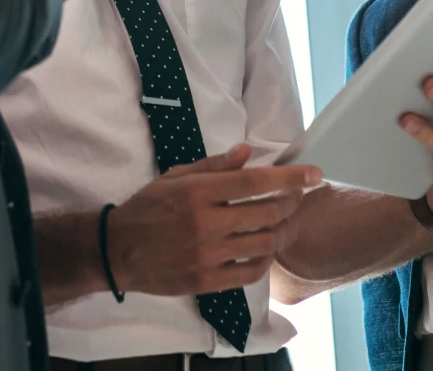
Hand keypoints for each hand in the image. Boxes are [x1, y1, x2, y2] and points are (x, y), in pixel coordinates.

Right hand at [107, 143, 322, 295]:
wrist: (118, 251)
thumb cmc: (147, 209)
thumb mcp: (175, 177)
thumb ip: (213, 166)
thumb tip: (247, 152)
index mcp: (198, 192)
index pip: (254, 182)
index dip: (289, 178)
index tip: (314, 174)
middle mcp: (206, 223)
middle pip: (266, 212)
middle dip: (290, 202)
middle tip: (296, 198)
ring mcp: (207, 255)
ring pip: (263, 243)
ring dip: (279, 231)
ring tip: (280, 222)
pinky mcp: (206, 281)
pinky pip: (250, 272)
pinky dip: (263, 260)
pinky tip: (263, 249)